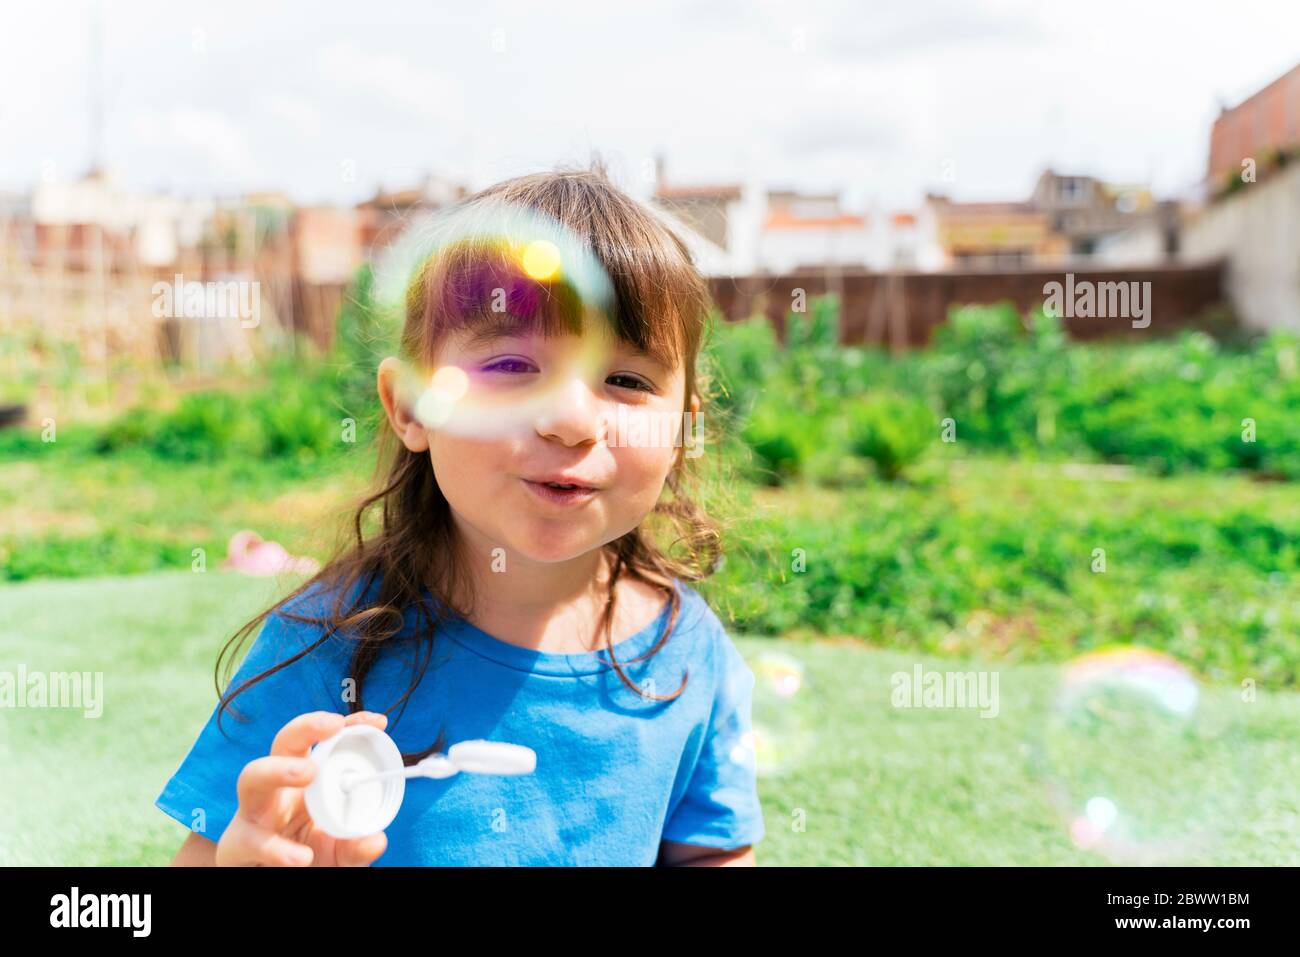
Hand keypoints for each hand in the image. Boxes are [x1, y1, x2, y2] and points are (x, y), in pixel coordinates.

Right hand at [215, 710, 390, 865]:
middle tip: (333, 727)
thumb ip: (357, 846)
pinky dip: (276, 848)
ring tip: (307, 772)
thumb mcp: (340, 852)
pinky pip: (251, 839)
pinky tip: (300, 857)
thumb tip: (375, 840)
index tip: (377, 722)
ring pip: (251, 777)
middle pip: (283, 743)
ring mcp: (254, 814)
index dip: (349, 727)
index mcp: (306, 783)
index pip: (323, 742)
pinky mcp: (238, 845)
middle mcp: (277, 790)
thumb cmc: (308, 857)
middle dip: (305, 727)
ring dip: (277, 768)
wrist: (275, 882)